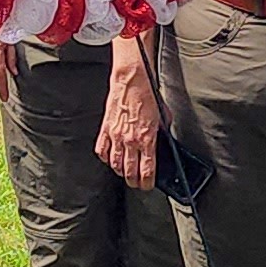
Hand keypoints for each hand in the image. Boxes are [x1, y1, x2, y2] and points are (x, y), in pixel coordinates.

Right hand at [96, 59, 160, 187]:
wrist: (132, 81)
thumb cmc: (147, 95)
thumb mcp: (163, 116)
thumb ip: (162, 132)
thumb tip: (164, 140)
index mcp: (147, 138)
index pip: (147, 170)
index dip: (147, 183)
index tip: (147, 185)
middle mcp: (130, 140)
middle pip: (129, 172)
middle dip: (134, 181)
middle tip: (136, 183)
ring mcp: (116, 136)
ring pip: (115, 164)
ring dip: (120, 172)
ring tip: (123, 173)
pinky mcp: (106, 129)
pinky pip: (102, 150)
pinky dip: (105, 158)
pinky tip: (109, 159)